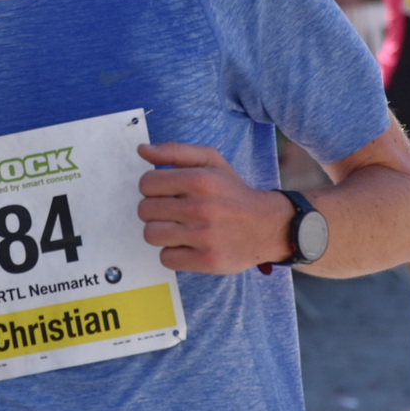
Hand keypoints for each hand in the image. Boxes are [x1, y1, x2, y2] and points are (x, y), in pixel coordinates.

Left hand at [136, 142, 289, 273]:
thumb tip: (142, 150)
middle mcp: (202, 208)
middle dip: (154, 210)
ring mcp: (205, 236)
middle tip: (172, 212)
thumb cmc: (233, 193)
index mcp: (200, 180)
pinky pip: (166, 258)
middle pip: (145, 210)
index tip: (166, 192)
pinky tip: (188, 245)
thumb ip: (175, 151)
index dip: (152, 188)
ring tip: (178, 228)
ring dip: (161, 232)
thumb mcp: (211, 161)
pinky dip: (173, 253)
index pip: (147, 183)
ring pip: (151, 235)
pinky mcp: (207, 260)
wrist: (267, 226)